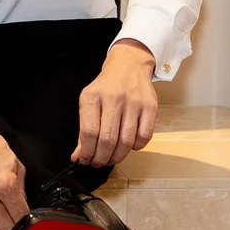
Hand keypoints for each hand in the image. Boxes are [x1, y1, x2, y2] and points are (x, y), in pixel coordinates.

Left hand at [73, 39, 160, 166]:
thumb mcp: (89, 103)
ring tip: (111, 158)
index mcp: (92, 96)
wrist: (128, 67)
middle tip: (98, 163)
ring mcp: (134, 102)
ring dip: (117, 156)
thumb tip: (78, 157)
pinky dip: (136, 147)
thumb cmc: (105, 88)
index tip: (85, 160)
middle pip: (108, 140)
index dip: (87, 152)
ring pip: (126, 142)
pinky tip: (129, 145)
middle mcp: (113, 98)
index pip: (89, 132)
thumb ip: (83, 131)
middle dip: (101, 158)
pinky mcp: (150, 106)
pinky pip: (144, 137)